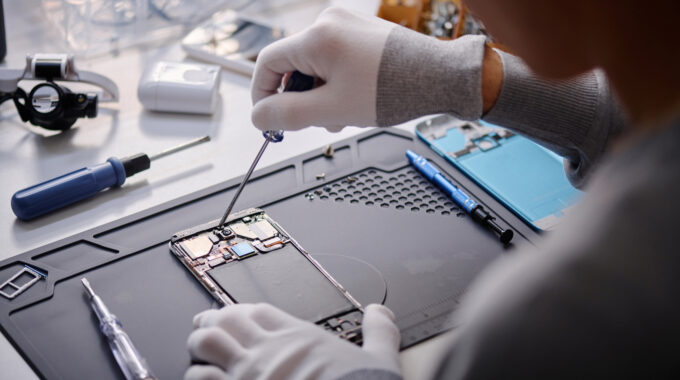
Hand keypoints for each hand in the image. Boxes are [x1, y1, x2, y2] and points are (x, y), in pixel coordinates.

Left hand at [185, 303, 400, 379]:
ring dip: (198, 344)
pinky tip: (197, 377)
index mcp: (300, 338)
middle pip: (227, 319)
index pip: (259, 311)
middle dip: (212, 320)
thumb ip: (379, 332)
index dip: (242, 310)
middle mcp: (270, 350)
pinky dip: (195, 376)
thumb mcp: (380, 359)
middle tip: (205, 325)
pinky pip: (200, 379)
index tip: (236, 314)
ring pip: (207, 343)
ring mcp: (248, 374)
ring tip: (196, 348)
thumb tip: (381, 312)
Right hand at [251, 7, 395, 131]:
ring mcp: (346, 24)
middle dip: (299, 98)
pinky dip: (335, 82)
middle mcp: (328, 22)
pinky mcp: (361, 32)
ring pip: (314, 64)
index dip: (263, 95)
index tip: (269, 119)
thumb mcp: (330, 111)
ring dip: (319, 94)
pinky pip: (334, 58)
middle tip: (315, 122)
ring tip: (341, 114)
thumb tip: (258, 117)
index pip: (267, 63)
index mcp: (316, 37)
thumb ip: (287, 115)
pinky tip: (353, 100)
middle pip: (292, 64)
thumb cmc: (390, 90)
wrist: (438, 76)